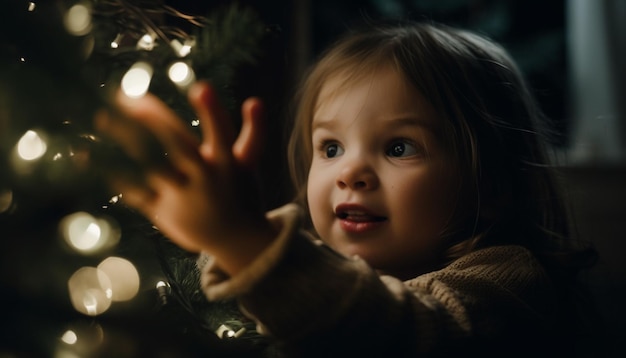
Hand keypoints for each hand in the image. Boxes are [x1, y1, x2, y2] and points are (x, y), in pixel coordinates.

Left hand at [95, 81, 276, 274]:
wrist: (236, 240)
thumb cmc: (240, 191)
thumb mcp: (249, 162)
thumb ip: (254, 131)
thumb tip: (255, 101)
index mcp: (229, 164)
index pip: (221, 133)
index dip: (212, 112)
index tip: (201, 87)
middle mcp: (206, 179)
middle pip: (178, 147)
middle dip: (156, 122)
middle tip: (130, 97)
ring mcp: (183, 197)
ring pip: (152, 167)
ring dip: (126, 142)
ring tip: (101, 116)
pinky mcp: (164, 211)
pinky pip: (136, 192)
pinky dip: (114, 174)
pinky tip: (90, 156)